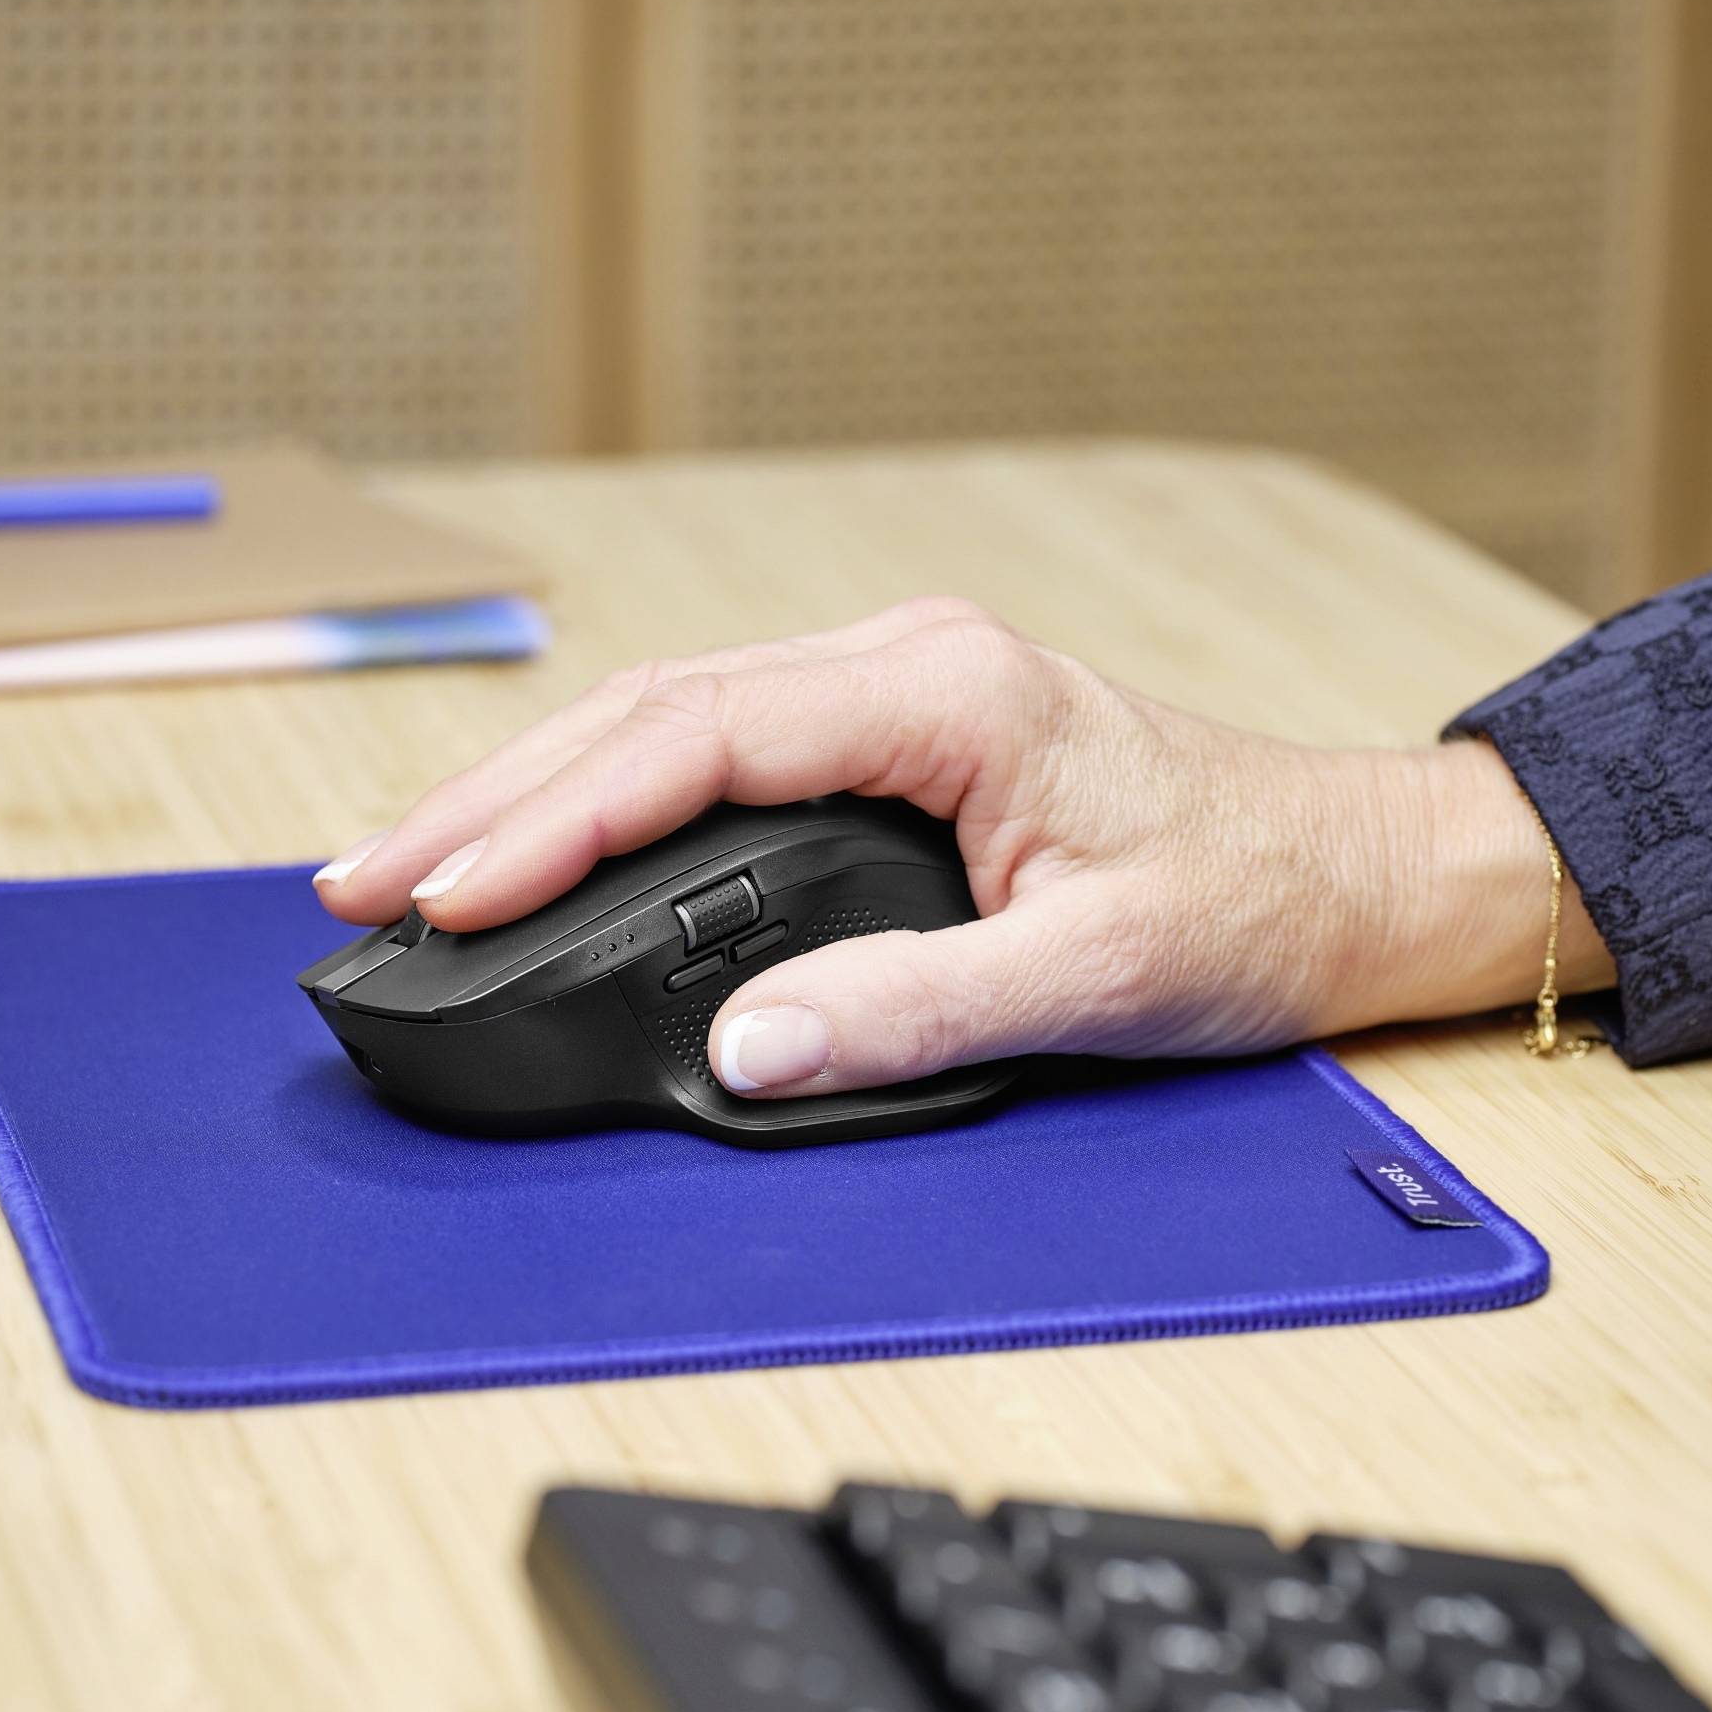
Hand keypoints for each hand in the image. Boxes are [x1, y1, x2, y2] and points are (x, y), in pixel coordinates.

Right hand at [313, 599, 1610, 1097]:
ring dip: (532, 790)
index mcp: (941, 690)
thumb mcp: (1094, 974)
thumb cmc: (1249, 902)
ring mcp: (894, 691)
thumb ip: (916, 1008)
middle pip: (645, 710)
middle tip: (360, 882)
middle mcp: (903, 664)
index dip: (551, 817)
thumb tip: (744, 1046)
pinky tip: (546, 839)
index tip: (448, 893)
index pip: (693, 738)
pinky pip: (711, 748)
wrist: (1351, 872)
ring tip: (411, 865)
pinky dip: (608, 795)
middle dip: (490, 797)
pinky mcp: (892, 735)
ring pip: (665, 720)